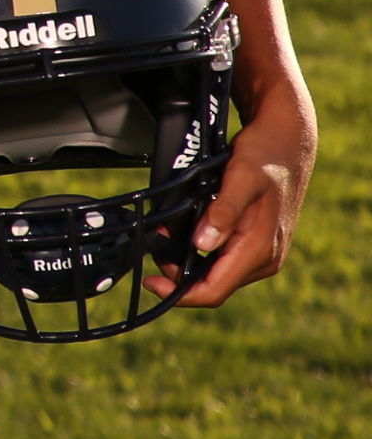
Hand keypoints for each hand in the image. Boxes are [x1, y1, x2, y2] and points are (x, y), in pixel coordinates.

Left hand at [148, 78, 316, 307]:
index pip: (215, 290)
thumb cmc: (266, 156)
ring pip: (215, 273)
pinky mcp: (256, 245)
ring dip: (186, 260)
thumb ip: (223, 211)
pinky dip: (198, 250)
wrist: (287, 143)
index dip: (180, 294)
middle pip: (211, 285)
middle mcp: (265, 259)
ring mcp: (262, 254)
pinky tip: (184, 231)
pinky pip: (222, 259)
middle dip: (178, 271)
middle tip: (156, 242)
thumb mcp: (241, 176)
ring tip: (167, 233)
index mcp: (260, 249)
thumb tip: (202, 244)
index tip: (151, 282)